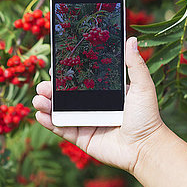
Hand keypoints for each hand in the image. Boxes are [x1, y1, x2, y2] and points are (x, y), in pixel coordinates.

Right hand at [32, 36, 165, 174]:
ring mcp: (85, 121)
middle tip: (44, 85)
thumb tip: (130, 39)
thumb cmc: (147, 116)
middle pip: (65, 94)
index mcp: (103, 91)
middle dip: (50, 88)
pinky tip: (40, 115)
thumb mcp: (142, 86)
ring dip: (45, 104)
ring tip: (39, 98)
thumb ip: (135, 64)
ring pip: (59, 110)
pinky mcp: (81, 138)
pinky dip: (48, 122)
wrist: (146, 148)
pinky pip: (61, 129)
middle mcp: (92, 105)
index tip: (55, 65)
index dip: (66, 72)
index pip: (80, 78)